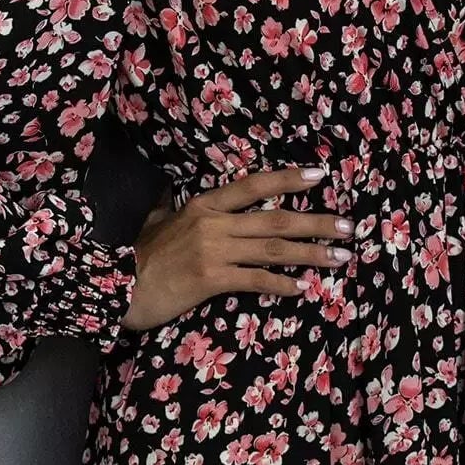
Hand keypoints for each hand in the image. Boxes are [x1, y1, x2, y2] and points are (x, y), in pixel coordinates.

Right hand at [116, 165, 352, 331]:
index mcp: (205, 204)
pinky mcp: (211, 279)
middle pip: (276, 218)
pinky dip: (282, 284)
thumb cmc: (139, 255)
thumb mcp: (156, 220)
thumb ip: (170, 205)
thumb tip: (170, 189)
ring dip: (311, 254)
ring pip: (274, 249)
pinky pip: (256, 280)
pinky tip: (303, 288)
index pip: (255, 186)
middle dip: (317, 222)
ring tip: (339, 258)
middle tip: (349, 227)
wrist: (116, 285)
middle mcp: (214, 222)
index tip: (320, 177)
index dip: (289, 180)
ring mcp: (214, 250)